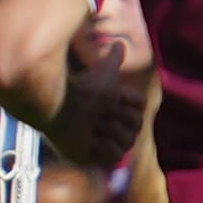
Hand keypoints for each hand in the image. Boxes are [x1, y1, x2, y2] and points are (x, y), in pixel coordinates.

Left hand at [47, 35, 145, 169]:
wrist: (61, 105)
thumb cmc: (83, 89)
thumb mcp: (107, 71)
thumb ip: (114, 59)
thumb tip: (119, 45)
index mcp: (112, 106)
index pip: (141, 109)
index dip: (130, 103)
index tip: (113, 96)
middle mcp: (107, 124)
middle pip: (137, 127)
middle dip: (120, 117)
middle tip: (100, 112)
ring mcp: (99, 142)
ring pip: (127, 142)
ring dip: (110, 130)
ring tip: (91, 125)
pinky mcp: (90, 158)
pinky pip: (114, 157)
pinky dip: (104, 147)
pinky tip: (89, 138)